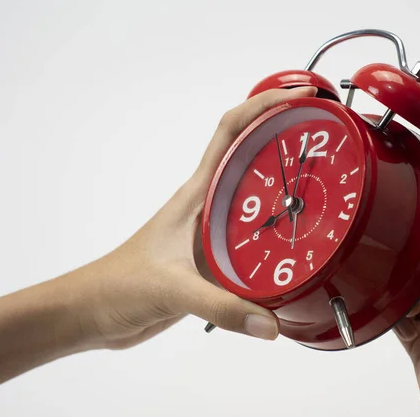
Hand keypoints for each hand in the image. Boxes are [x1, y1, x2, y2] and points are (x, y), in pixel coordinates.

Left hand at [85, 86, 316, 348]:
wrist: (95, 311)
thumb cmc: (118, 286)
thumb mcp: (172, 289)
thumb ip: (223, 307)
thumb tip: (270, 322)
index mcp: (197, 195)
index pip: (231, 131)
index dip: (264, 106)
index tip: (299, 97)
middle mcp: (208, 205)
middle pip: (252, 154)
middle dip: (287, 136)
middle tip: (325, 137)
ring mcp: (213, 229)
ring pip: (257, 195)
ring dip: (287, 184)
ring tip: (324, 185)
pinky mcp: (216, 257)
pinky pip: (256, 236)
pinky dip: (280, 233)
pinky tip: (299, 246)